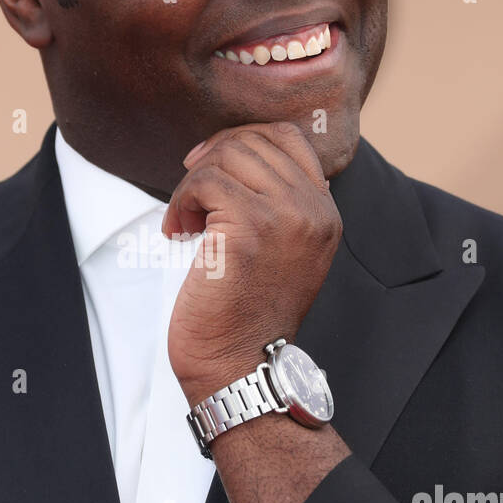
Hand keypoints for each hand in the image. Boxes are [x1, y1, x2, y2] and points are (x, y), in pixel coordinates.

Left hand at [164, 121, 341, 402]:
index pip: (288, 137)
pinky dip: (182, 201)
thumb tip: (233, 154)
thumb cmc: (245, 313)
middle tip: (188, 192)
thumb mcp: (278, 251)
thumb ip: (274, 205)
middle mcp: (314, 210)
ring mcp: (286, 217)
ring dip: (193, 182)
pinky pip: (206, 182)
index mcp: (325, 213)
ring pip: (229, 157)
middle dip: (211, 158)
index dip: (241, 138)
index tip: (208, 165)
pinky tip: (177, 231)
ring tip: (185, 219)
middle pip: (255, 141)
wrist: (239, 365)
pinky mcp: (250, 228)